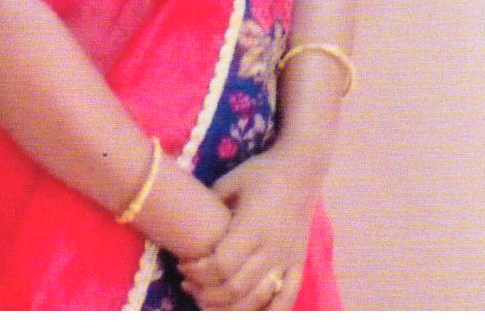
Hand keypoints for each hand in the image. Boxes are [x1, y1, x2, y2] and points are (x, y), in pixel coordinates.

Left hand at [177, 141, 320, 309]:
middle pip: (235, 287)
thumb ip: (211, 203)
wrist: (301, 169)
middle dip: (206, 292)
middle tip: (188, 285)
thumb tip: (186, 218)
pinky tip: (245, 314)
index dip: (198, 273)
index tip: (183, 266)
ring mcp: (287, 259)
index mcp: (252, 227)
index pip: (222, 264)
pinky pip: (286, 299)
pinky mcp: (299, 264)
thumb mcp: (230, 181)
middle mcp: (271, 248)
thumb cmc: (261, 173)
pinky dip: (267, 314)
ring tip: (207, 301)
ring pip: (257, 300)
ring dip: (229, 308)